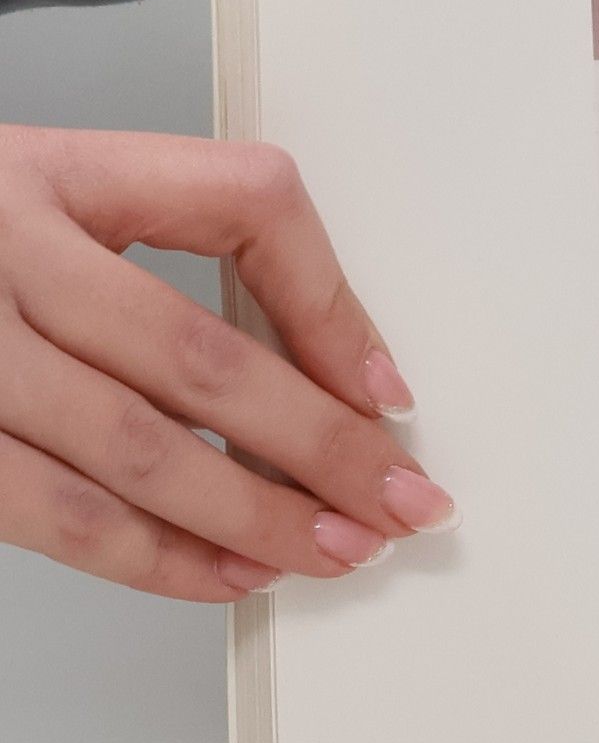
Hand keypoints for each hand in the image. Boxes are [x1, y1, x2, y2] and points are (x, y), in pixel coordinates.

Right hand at [0, 126, 454, 601]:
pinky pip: (56, 515)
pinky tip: (228, 573)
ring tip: (335, 550)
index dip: (334, 307)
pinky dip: (158, 559)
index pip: (245, 204)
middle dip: (323, 446)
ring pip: (135, 451)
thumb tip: (331, 377)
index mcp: (56, 169)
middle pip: (200, 356)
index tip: (389, 393)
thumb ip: (168, 258)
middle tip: (400, 501)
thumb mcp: (55, 197)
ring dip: (255, 518)